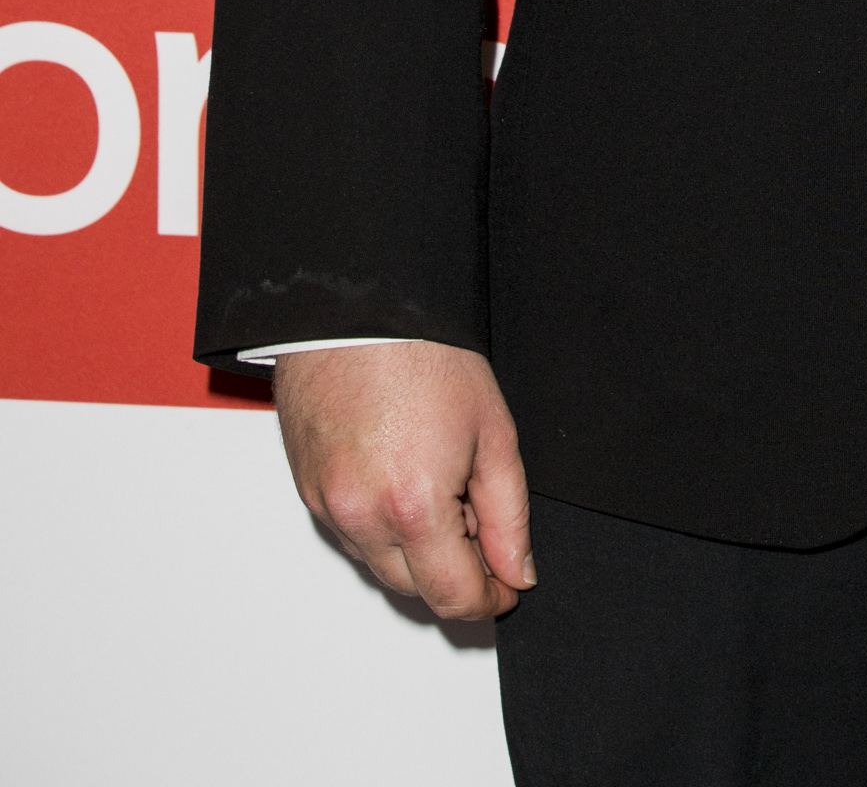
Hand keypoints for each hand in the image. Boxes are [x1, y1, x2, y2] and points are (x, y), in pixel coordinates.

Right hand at [274, 339, 535, 619]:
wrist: (360, 310)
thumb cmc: (424, 355)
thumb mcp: (493, 432)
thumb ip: (508, 515)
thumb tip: (517, 571)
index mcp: (414, 507)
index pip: (454, 596)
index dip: (490, 598)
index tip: (507, 585)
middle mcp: (361, 518)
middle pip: (414, 589)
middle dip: (453, 570)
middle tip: (476, 515)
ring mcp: (327, 507)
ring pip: (379, 565)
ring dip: (415, 550)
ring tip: (439, 480)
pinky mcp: (308, 491)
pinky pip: (350, 534)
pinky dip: (380, 526)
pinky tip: (402, 474)